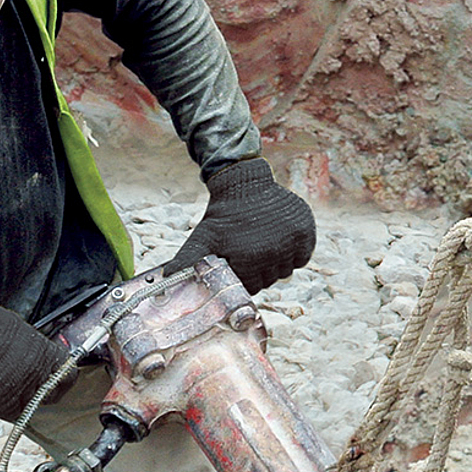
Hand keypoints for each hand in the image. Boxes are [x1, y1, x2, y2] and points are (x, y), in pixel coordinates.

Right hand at [0, 293, 68, 418]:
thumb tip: (38, 357)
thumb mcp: (23, 331)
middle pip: (48, 395)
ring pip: (26, 405)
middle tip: (33, 389)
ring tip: (7, 389)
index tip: (60, 381)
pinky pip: (4, 410)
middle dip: (42, 393)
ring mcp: (17, 388)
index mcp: (46, 354)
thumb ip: (35, 349)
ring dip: (19, 400)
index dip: (64, 380)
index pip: (68, 376)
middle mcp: (36, 374)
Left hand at [163, 157, 315, 293]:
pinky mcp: (305, 232)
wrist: (245, 184)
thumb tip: (166, 278)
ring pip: (288, 270)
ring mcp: (291, 242)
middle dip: (261, 270)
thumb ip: (187, 261)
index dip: (246, 278)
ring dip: (278, 262)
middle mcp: (272, 253)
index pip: (252, 287)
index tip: (241, 262)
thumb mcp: (203, 238)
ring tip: (265, 242)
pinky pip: (303, 258)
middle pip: (271, 280)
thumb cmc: (222, 215)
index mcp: (248, 260)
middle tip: (252, 250)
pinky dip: (295, 253)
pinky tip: (281, 239)